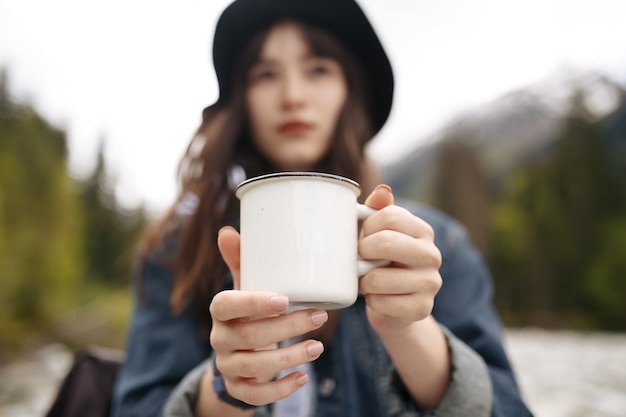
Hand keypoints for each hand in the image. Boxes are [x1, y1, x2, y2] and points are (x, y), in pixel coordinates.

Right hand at [209, 227, 327, 405]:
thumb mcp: (244, 288)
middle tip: (320, 316)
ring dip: (289, 357)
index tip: (285, 298)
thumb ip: (240, 263)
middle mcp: (220, 339)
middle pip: (248, 335)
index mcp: (221, 310)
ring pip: (255, 366)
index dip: (253, 302)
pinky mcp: (238, 388)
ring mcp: (228, 365)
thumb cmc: (248, 313)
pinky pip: (255, 395)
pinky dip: (281, 389)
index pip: (226, 304)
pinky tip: (303, 378)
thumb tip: (227, 230)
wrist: (238, 352)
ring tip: (318, 346)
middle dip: (286, 327)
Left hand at [358, 185, 442, 332]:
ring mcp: (431, 283)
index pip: (388, 216)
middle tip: (360, 259)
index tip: (363, 237)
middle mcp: (432, 254)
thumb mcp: (378, 233)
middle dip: (362, 252)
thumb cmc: (381, 261)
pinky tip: (377, 298)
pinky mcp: (422, 308)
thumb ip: (378, 209)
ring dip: (363, 281)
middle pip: (385, 242)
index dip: (366, 227)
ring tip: (367, 279)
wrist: (395, 306)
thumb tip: (383, 190)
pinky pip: (381, 303)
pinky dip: (371, 301)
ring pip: (378, 278)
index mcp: (422, 230)